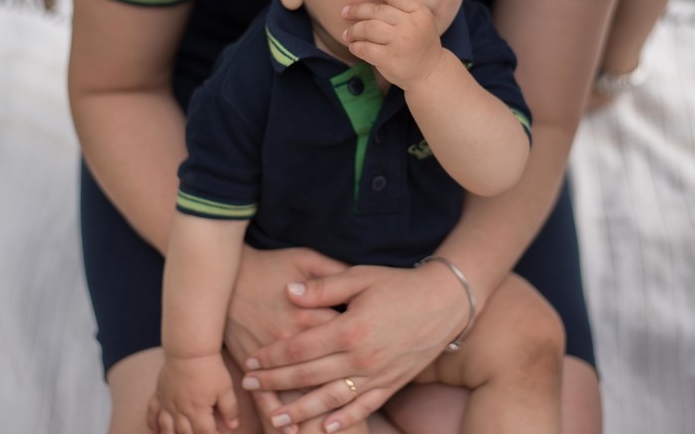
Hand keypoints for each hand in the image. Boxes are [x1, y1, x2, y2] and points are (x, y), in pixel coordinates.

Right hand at [148, 353, 239, 433]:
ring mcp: (168, 403)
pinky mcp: (160, 393)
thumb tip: (234, 425)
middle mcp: (180, 411)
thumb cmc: (209, 368)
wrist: (189, 350)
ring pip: (166, 428)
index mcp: (197, 411)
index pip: (205, 433)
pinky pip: (152, 412)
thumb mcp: (225, 388)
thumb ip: (230, 408)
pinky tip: (154, 431)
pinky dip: (152, 423)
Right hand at [225, 247, 347, 430]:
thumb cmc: (269, 265)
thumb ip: (334, 274)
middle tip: (365, 403)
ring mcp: (272, 356)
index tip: (381, 355)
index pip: (344, 337)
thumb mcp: (306, 259)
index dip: (361, 346)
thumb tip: (360, 280)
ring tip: (323, 430)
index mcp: (313, 314)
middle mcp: (294, 339)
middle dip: (344, 387)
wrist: (223, 274)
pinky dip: (278, 412)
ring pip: (295, 390)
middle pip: (323, 370)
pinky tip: (288, 429)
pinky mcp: (252, 364)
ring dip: (310, 411)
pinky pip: (266, 396)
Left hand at [241, 262, 468, 432]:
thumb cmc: (399, 284)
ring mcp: (378, 374)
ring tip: (275, 418)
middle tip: (249, 386)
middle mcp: (362, 357)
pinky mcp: (393, 383)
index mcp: (350, 328)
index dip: (272, 356)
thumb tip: (289, 291)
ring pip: (331, 399)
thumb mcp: (360, 276)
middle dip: (275, 383)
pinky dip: (344, 419)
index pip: (300, 347)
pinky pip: (365, 407)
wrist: (444, 301)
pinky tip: (325, 427)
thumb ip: (323, 287)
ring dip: (300, 410)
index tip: (251, 360)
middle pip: (308, 375)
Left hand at [342, 0, 442, 90]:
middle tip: (345, 12)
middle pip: (377, 11)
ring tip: (348, 34)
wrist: (429, 72)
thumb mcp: (420, 20)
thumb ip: (403, 7)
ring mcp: (400, 42)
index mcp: (418, 12)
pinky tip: (354, 46)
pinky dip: (356, 46)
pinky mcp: (389, 59)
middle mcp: (410, 25)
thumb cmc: (419, 42)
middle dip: (357, 10)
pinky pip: (365, 48)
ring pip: (368, 28)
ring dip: (354, 30)